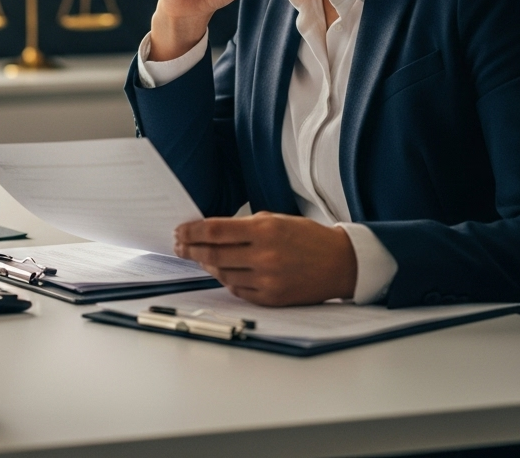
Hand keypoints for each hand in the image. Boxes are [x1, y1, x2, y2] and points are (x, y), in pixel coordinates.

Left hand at [173, 211, 357, 305]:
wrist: (340, 263)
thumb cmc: (306, 237)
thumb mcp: (275, 220)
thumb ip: (243, 226)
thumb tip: (209, 232)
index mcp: (264, 230)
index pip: (215, 231)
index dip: (192, 231)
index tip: (179, 231)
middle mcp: (264, 256)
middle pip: (213, 254)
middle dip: (191, 249)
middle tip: (179, 245)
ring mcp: (267, 280)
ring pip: (222, 274)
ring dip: (206, 265)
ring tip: (199, 257)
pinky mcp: (271, 299)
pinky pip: (237, 291)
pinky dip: (226, 280)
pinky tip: (220, 271)